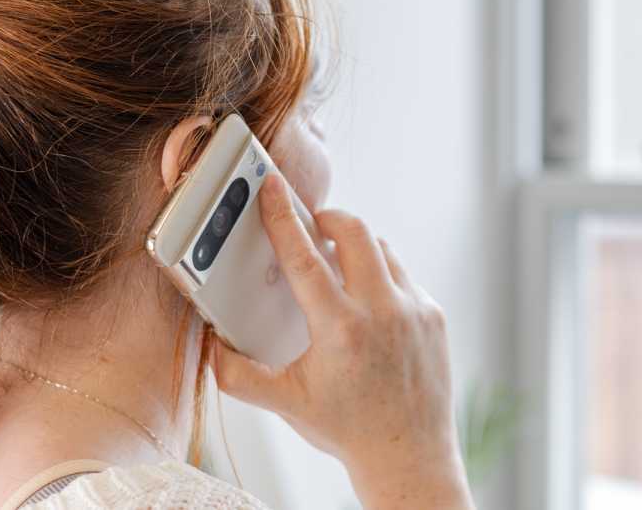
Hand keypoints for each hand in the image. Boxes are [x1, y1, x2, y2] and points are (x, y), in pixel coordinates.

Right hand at [210, 170, 474, 509]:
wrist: (409, 455)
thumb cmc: (347, 430)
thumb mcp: (287, 403)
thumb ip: (239, 375)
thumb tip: (208, 346)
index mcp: (341, 328)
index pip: (305, 258)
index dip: (283, 218)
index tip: (272, 187)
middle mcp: (383, 311)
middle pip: (355, 232)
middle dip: (329, 219)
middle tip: (312, 226)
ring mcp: (414, 310)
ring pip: (383, 251)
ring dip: (357, 247)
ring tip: (337, 265)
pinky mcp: (433, 316)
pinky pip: (404, 277)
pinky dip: (382, 277)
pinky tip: (367, 300)